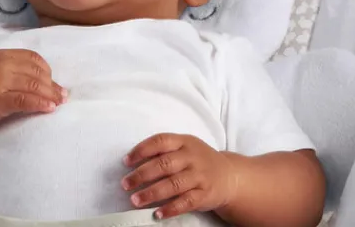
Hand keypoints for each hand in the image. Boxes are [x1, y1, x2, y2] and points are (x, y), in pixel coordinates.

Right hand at [0, 49, 66, 130]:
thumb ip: (16, 69)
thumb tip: (47, 80)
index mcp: (3, 54)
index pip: (33, 59)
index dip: (47, 71)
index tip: (54, 83)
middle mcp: (1, 64)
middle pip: (36, 73)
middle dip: (52, 85)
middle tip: (63, 96)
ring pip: (32, 86)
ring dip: (50, 95)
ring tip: (59, 103)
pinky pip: (24, 100)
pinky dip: (39, 104)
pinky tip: (49, 108)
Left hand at [122, 134, 238, 219]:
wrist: (229, 176)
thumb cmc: (199, 160)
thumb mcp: (186, 147)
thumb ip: (165, 150)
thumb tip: (136, 161)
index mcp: (184, 141)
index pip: (160, 141)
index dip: (141, 150)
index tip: (126, 161)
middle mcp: (192, 157)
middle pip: (164, 164)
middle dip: (142, 174)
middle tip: (125, 184)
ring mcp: (199, 176)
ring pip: (173, 184)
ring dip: (152, 193)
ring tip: (135, 200)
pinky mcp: (204, 195)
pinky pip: (186, 202)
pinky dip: (171, 208)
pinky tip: (157, 213)